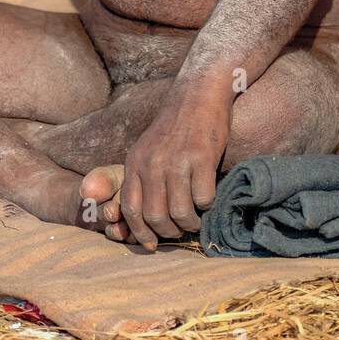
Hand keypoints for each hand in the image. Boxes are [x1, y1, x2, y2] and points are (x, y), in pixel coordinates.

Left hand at [119, 82, 230, 249]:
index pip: (130, 209)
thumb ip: (143, 179)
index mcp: (135, 162)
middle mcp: (152, 163)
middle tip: (179, 230)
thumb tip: (144, 220)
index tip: (151, 244)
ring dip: (190, 223)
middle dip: (169, 232)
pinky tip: (207, 197)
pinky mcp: (201, 157)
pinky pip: (204, 199)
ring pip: (180, 213)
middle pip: (156, 216)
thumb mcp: (148, 149)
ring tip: (194, 219)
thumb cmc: (175, 128)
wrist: (197, 95)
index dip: (141, 232)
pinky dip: (207, 205)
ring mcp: (177, 160)